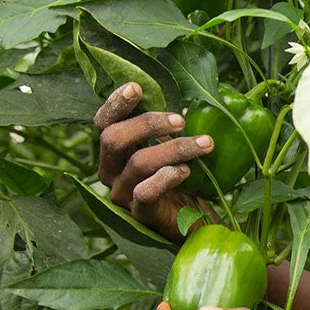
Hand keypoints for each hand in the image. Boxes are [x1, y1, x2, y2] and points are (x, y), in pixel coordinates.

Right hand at [93, 82, 213, 241]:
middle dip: (147, 124)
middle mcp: (111, 173)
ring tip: (206, 143)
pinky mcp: (141, 215)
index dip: (115, 104)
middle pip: (114, 139)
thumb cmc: (183, 179)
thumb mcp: (171, 148)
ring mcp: (123, 195)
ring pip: (139, 163)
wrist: (196, 222)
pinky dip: (167, 177)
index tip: (136, 87)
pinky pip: (146, 192)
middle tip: (181, 120)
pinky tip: (186, 171)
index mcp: (115, 153)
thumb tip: (187, 94)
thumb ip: (168, 127)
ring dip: (175, 148)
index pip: (103, 124)